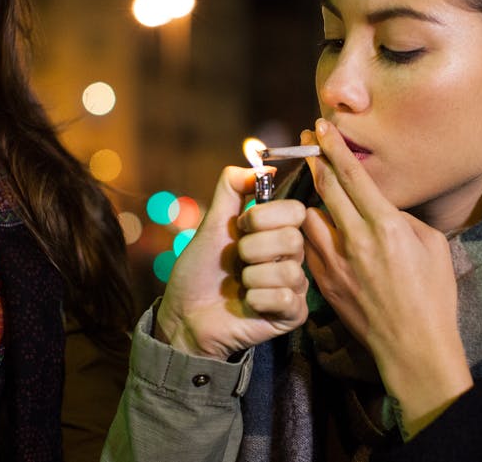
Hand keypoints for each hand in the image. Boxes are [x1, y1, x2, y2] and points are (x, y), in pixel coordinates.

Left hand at [155, 166, 308, 360]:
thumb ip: (232, 189)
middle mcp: (291, 257)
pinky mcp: (292, 315)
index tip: (241, 228)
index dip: (264, 216)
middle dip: (252, 249)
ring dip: (252, 277)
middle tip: (238, 261)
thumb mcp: (212, 224)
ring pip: (289, 271)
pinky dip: (258, 300)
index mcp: (277, 233)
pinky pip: (286, 298)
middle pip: (292, 238)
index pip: (295, 211)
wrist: (185, 315)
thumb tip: (263, 166)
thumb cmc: (200, 271)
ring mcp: (293, 287)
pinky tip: (247, 304)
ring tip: (240, 285)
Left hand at [301, 120, 471, 436]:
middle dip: (314, 159)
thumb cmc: (433, 295)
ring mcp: (335, 262)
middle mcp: (356, 239)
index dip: (334, 148)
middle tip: (306, 140)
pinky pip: (309, 246)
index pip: (353, 176)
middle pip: (324, 188)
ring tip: (311, 186)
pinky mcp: (323, 282)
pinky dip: (310, 231)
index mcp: (386, 226)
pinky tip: (315, 227)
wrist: (412, 346)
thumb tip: (381, 206)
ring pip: (308, 216)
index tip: (321, 128)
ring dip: (308, 198)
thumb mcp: (432, 245)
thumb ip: (403, 218)